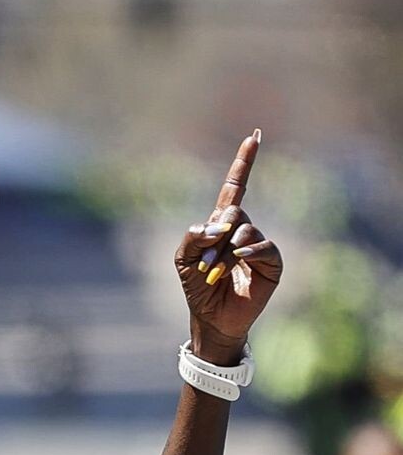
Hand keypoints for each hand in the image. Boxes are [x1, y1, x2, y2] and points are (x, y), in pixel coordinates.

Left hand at [175, 130, 282, 362]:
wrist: (210, 317)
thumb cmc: (196, 287)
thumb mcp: (182, 259)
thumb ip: (192, 236)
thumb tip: (217, 225)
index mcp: (222, 224)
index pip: (234, 187)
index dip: (243, 163)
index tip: (252, 137)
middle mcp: (243, 229)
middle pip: (233, 212)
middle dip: (215, 237)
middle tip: (203, 264)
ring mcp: (258, 244)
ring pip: (244, 231)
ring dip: (225, 252)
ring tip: (213, 272)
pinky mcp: (271, 262)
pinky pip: (264, 246)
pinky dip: (250, 251)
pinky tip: (239, 258)